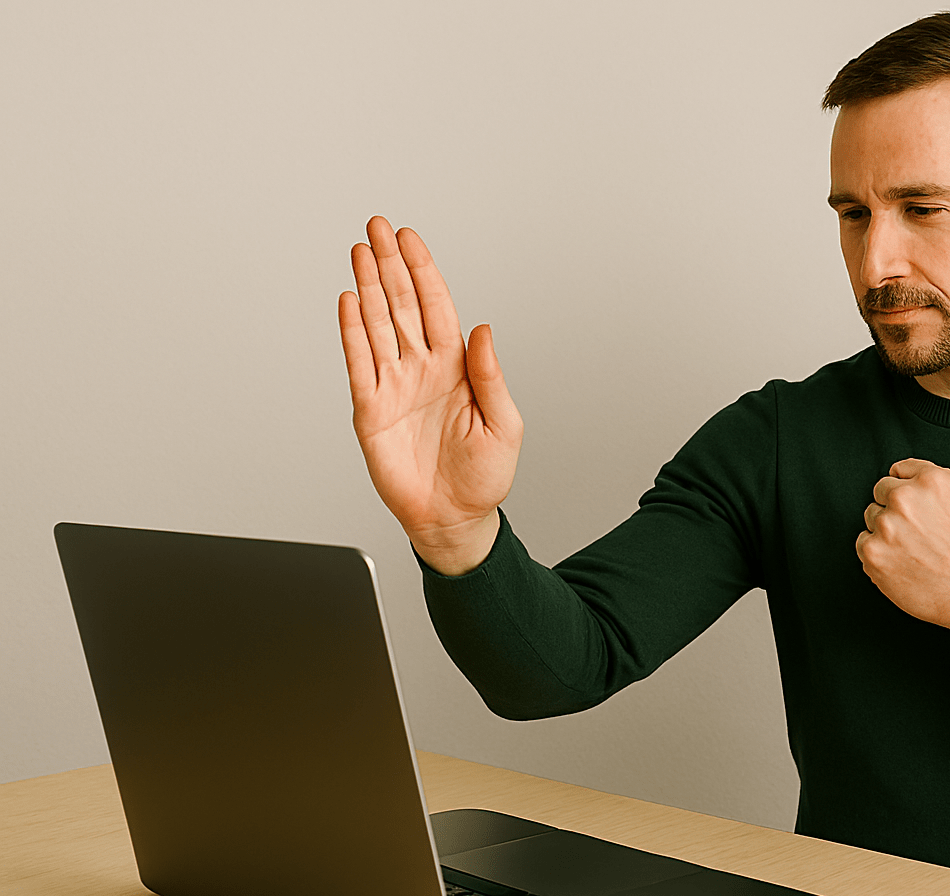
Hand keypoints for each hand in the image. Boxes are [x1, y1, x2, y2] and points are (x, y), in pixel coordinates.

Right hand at [339, 216, 522, 574]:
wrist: (454, 518)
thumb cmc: (484, 477)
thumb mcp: (504, 425)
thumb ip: (492, 376)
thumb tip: (484, 330)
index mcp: (457, 368)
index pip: (437, 308)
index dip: (423, 271)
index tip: (409, 239)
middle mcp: (422, 369)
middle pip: (403, 305)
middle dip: (389, 265)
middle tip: (376, 227)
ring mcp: (394, 387)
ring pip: (378, 326)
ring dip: (368, 287)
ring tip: (358, 251)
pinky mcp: (371, 410)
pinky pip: (359, 364)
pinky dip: (352, 333)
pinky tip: (348, 302)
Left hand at [854, 458, 949, 646]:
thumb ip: (935, 474)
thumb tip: (906, 471)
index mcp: (930, 480)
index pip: (897, 470)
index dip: (906, 488)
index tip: (914, 505)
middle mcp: (905, 498)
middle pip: (881, 491)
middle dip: (894, 507)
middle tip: (914, 529)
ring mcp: (886, 525)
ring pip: (871, 516)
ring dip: (884, 529)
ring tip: (910, 546)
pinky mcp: (873, 551)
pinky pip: (862, 541)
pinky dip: (876, 551)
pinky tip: (899, 559)